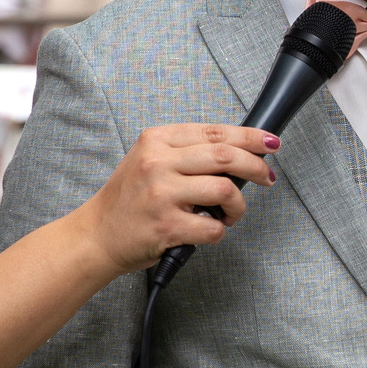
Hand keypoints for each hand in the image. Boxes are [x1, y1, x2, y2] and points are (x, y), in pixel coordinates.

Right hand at [84, 124, 277, 277]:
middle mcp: (158, 162)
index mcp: (157, 140)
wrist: (96, 235)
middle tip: (267, 178)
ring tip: (229, 213)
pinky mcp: (166, 225)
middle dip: (257, 167)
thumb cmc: (129, 200)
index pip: (216, 132)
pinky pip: (213, 227)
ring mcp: (162, 194)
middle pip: (227, 156)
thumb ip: (187, 153)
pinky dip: (219, 231)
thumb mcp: (150, 160)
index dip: (250, 137)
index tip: (270, 143)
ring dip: (238, 206)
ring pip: (225, 190)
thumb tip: (238, 155)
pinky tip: (208, 229)